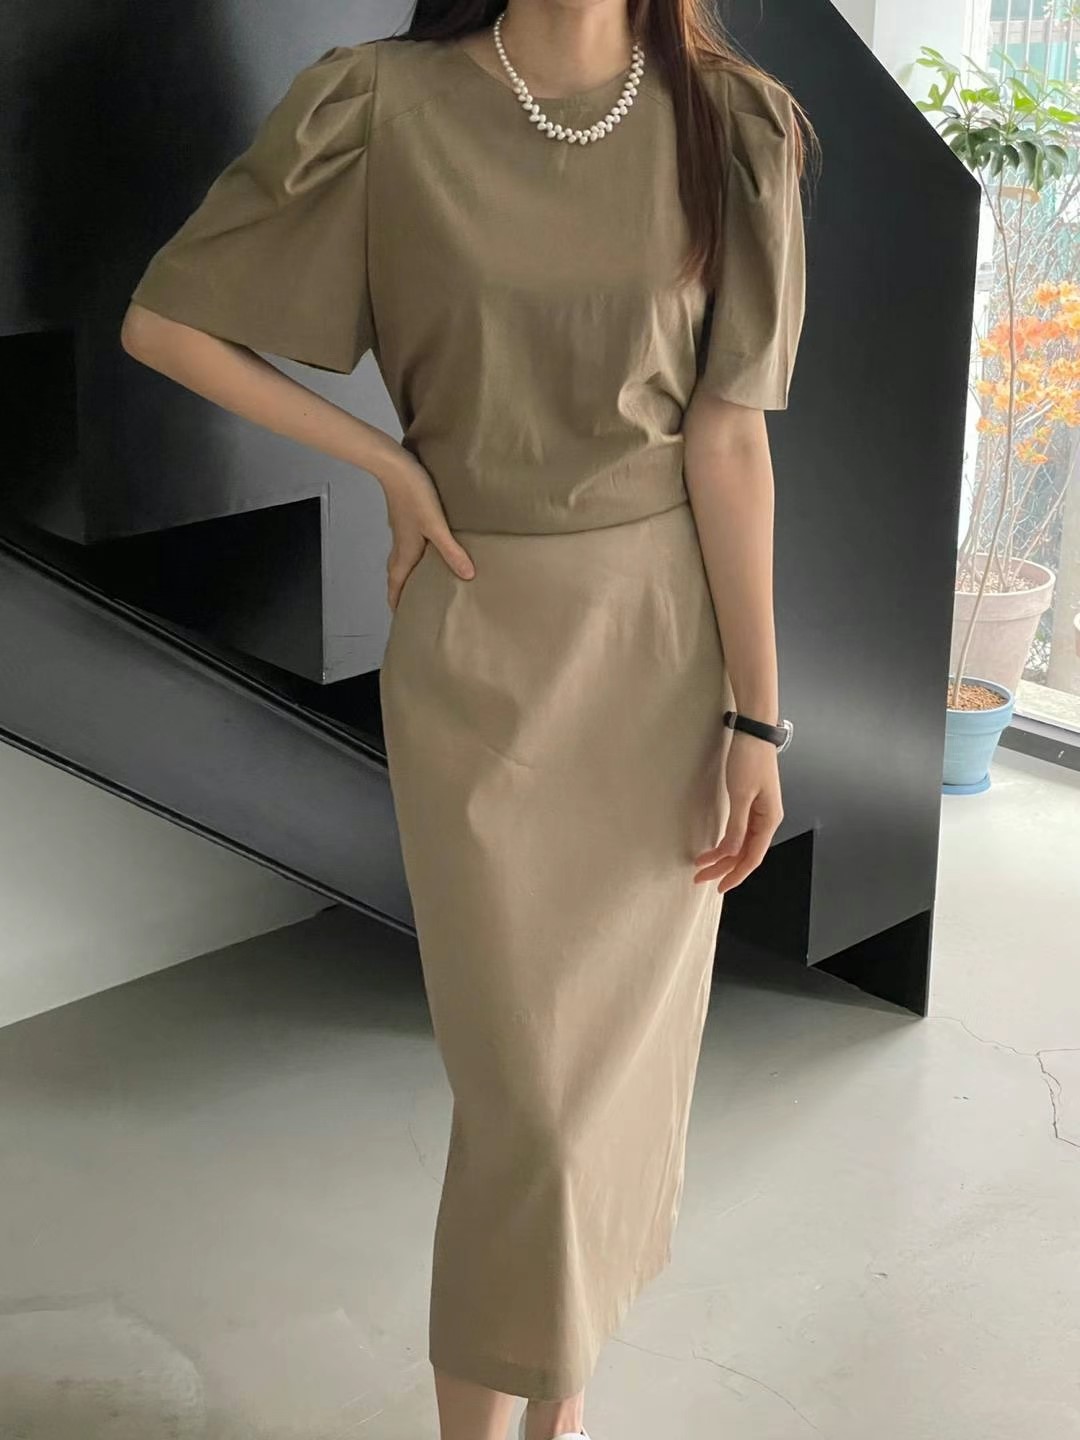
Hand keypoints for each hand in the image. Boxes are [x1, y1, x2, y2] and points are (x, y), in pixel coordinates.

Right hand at [380, 449, 475, 610]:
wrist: (395, 466)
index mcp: (404, 552)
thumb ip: (451, 552)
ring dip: (409, 572)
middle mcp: (400, 545)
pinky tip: (428, 550)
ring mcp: (402, 530)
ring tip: (423, 581)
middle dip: (403, 591)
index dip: (397, 602)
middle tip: (414, 603)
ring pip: (403, 559)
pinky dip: (415, 555)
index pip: (396, 584)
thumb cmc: (413, 495)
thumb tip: (467, 575)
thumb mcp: (436, 526)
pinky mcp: (406, 518)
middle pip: (397, 574)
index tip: (402, 617)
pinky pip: (409, 544)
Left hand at [691, 731, 783, 892]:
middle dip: (723, 867)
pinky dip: (725, 841)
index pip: (752, 857)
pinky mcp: (750, 803)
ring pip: (740, 843)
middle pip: (745, 853)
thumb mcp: (741, 795)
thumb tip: (730, 852)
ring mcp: (758, 812)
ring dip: (722, 855)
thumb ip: (736, 826)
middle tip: (699, 877)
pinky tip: (714, 847)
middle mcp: (766, 819)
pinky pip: (739, 831)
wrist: (753, 732)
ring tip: (701, 864)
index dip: (735, 874)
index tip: (718, 886)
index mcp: (769, 820)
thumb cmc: (750, 759)